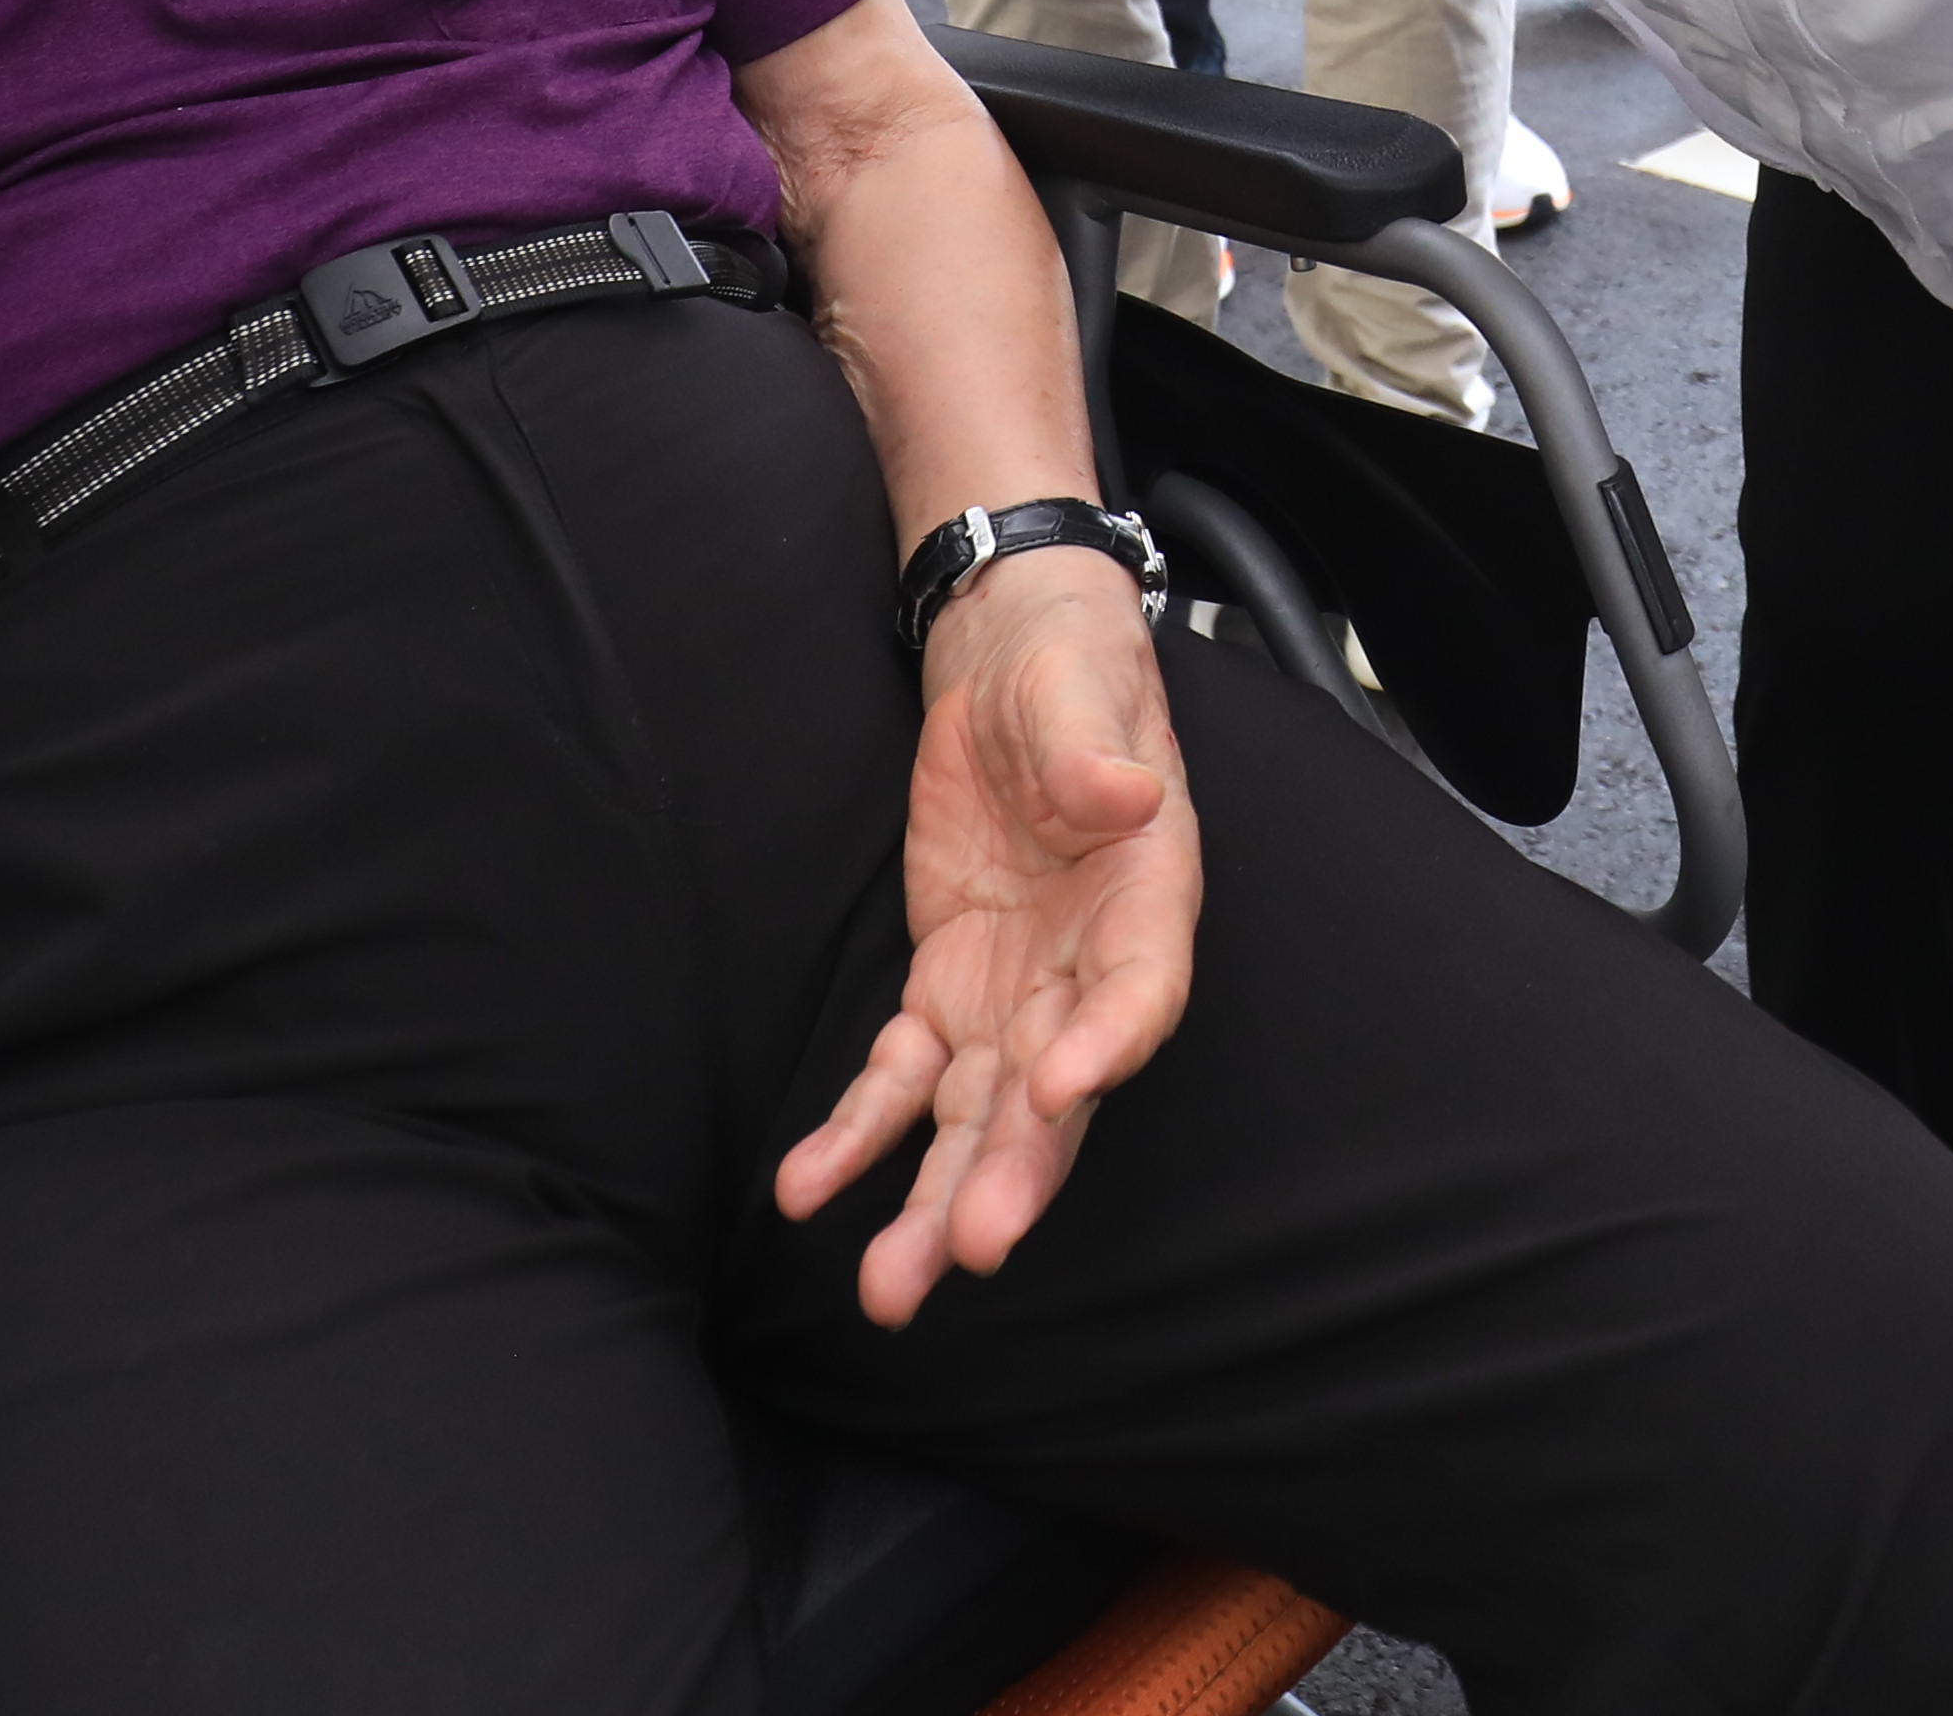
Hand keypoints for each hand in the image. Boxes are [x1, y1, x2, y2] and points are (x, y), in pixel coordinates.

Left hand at [775, 551, 1194, 1323]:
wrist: (1007, 665)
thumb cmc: (1067, 671)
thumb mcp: (1080, 684)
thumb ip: (1094, 746)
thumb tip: (1125, 794)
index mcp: (1146, 899)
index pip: (1138, 991)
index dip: (1107, 1045)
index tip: (1061, 1087)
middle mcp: (1086, 973)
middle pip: (1057, 1095)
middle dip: (1017, 1173)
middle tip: (976, 1246)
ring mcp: (1012, 997)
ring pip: (976, 1121)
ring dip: (935, 1202)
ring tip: (887, 1288)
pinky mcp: (943, 994)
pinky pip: (899, 1081)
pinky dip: (856, 1136)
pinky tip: (806, 1190)